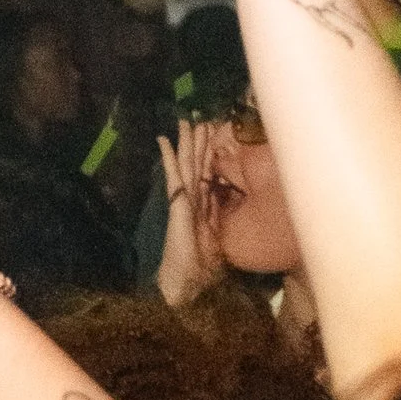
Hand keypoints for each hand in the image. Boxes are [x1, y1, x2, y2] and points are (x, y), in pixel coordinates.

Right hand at [156, 118, 227, 305]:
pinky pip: (174, 177)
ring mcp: (183, 200)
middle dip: (198, 142)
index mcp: (205, 205)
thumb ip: (222, 220)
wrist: (186, 281)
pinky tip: (164, 142)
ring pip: (187, 164)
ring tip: (184, 122)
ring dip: (186, 143)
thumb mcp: (220, 238)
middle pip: (197, 164)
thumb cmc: (203, 266)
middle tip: (197, 118)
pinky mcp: (177, 204)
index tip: (211, 134)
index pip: (209, 173)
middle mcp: (193, 199)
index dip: (210, 154)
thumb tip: (236, 206)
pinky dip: (168, 159)